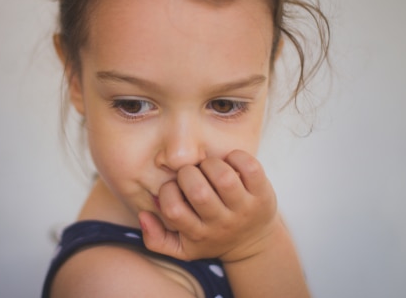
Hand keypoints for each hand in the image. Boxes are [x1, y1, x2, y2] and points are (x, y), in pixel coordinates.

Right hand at [138, 150, 278, 262]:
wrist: (253, 242)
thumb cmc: (211, 238)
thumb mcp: (182, 248)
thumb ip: (156, 238)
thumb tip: (143, 215)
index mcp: (198, 234)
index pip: (173, 209)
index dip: (167, 191)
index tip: (173, 187)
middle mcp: (221, 223)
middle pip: (199, 192)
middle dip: (188, 173)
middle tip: (191, 173)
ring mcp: (244, 209)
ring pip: (224, 178)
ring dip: (210, 164)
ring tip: (208, 167)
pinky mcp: (262, 194)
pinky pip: (250, 168)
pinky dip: (236, 157)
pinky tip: (229, 161)